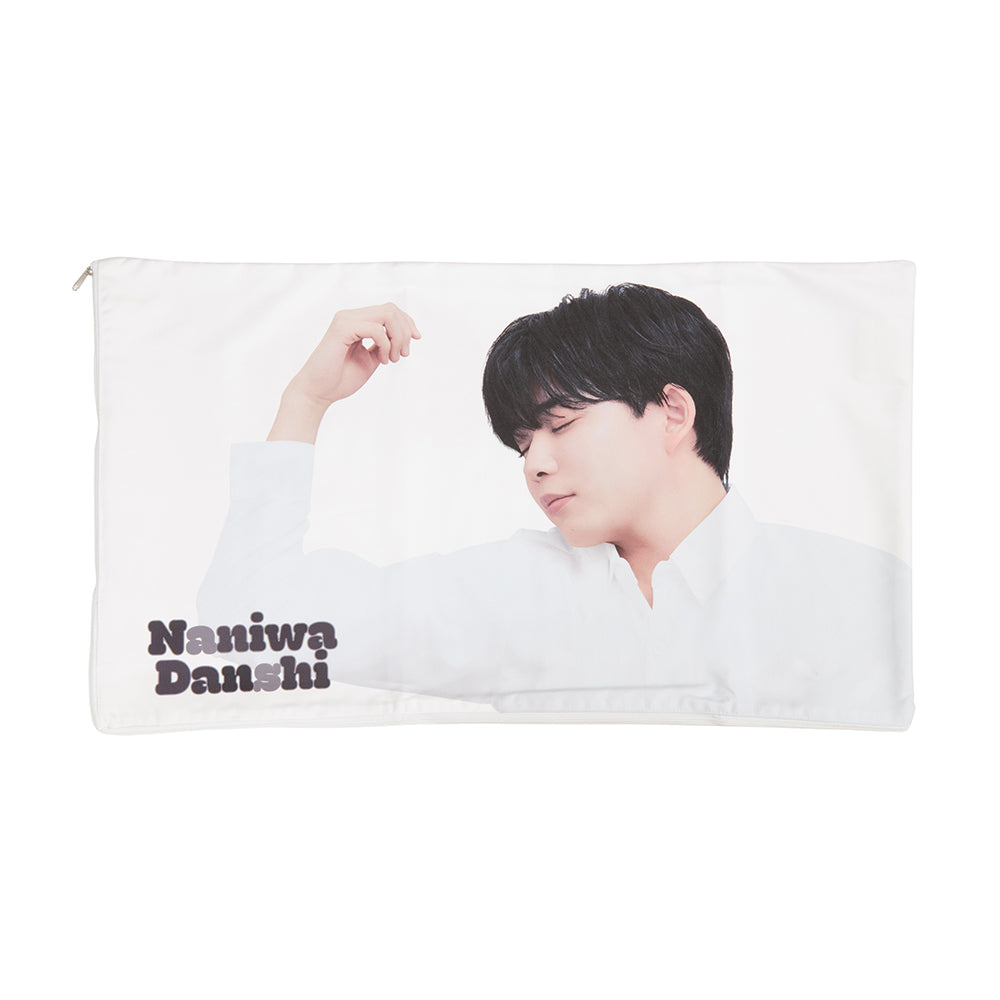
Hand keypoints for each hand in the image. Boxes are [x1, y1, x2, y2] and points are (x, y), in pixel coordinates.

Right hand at [268, 303, 420, 442]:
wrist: (318, 392)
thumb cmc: (341, 378)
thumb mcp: (371, 359)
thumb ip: (384, 345)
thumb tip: (404, 336)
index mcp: (356, 321)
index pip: (389, 310)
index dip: (407, 322)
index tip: (415, 340)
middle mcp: (350, 316)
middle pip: (391, 309)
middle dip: (405, 331)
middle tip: (403, 355)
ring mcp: (345, 320)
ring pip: (387, 315)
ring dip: (397, 338)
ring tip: (392, 359)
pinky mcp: (342, 329)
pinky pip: (376, 329)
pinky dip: (386, 345)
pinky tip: (382, 360)